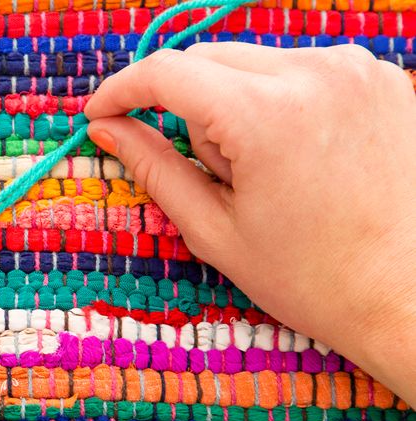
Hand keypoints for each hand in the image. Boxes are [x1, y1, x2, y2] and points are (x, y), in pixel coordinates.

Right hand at [85, 43, 415, 405]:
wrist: (407, 295)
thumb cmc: (311, 277)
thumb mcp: (214, 229)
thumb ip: (154, 168)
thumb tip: (106, 128)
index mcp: (267, 116)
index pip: (168, 72)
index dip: (121, 90)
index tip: (99, 112)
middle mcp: (316, 74)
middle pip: (209, 60)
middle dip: (187, 107)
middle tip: (209, 174)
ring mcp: (357, 69)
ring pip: (253, 64)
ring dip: (236, 107)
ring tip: (268, 175)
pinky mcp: (382, 77)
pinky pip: (300, 71)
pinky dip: (280, 104)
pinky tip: (300, 159)